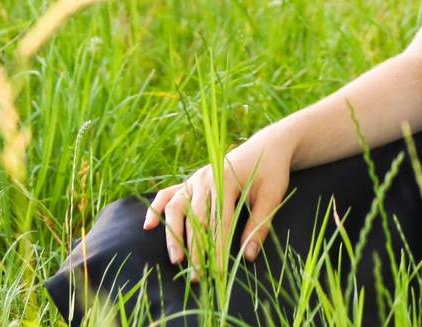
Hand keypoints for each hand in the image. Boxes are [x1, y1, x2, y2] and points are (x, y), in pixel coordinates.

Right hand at [142, 125, 294, 276]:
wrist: (266, 146)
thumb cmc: (271, 172)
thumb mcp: (272, 196)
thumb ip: (259, 226)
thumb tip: (248, 257)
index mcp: (226, 180)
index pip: (219, 222)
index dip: (217, 249)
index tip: (218, 272)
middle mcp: (206, 178)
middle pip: (196, 219)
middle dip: (195, 250)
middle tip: (197, 276)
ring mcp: (195, 178)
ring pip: (177, 207)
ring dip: (173, 234)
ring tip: (176, 258)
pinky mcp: (191, 181)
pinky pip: (169, 194)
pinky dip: (156, 208)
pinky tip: (148, 225)